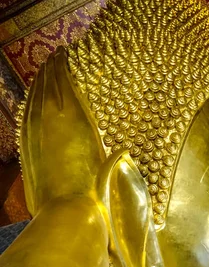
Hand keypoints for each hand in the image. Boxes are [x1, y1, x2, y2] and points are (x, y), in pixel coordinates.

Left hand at [20, 46, 105, 215]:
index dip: (63, 67)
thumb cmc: (94, 191)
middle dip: (50, 69)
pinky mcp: (27, 148)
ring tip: (42, 71)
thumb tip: (124, 150)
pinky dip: (28, 102)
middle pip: (49, 86)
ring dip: (38, 82)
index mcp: (76, 120)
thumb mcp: (107, 170)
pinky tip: (29, 97)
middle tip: (53, 55)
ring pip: (34, 98)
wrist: (69, 212)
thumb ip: (111, 157)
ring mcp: (37, 134)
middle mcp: (54, 121)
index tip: (63, 54)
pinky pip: (26, 116)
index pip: (66, 84)